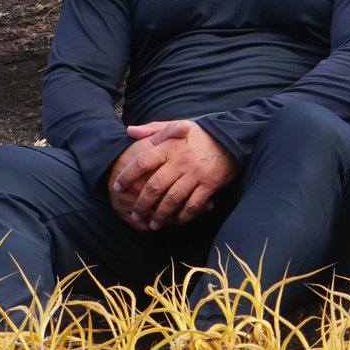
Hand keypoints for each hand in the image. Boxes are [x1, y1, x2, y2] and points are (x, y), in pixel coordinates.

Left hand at [109, 120, 236, 230]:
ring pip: (172, 200)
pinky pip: (192, 206)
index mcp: (170, 145)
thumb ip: (152, 130)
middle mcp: (181, 160)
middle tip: (135, 214)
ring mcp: (195, 174)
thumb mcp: (176, 125)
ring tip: (152, 224)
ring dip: (160, 215)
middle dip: (141, 204)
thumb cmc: (199, 135)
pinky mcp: (209, 185)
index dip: (127, 176)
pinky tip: (175, 221)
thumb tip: (129, 131)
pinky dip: (182, 217)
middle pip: (154, 186)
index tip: (117, 187)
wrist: (231, 138)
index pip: (143, 161)